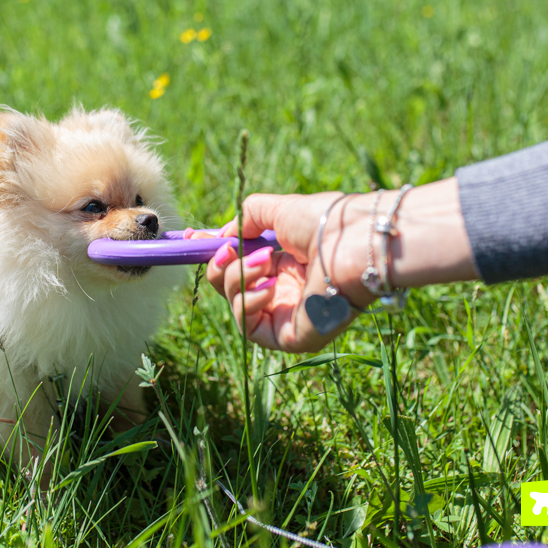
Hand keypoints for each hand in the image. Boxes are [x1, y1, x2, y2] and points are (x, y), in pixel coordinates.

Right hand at [197, 178, 478, 352]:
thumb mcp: (280, 210)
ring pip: (236, 305)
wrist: (356, 242)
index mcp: (284, 262)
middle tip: (228, 250)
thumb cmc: (328, 222)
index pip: (238, 264)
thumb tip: (226, 235)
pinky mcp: (291, 337)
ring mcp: (287, 314)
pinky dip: (250, 303)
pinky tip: (270, 285)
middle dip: (219, 266)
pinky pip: (250, 328)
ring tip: (265, 261)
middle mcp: (284, 289)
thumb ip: (248, 217)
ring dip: (238, 280)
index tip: (191, 239)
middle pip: (229, 287)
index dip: (212, 254)